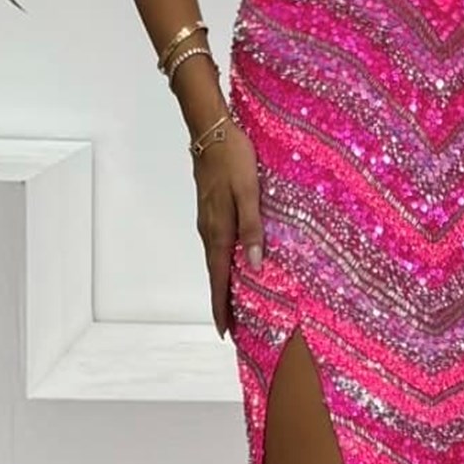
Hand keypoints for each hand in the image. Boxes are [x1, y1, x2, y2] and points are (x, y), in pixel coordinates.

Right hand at [197, 117, 263, 338]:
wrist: (210, 131)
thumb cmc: (233, 159)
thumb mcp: (249, 193)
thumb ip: (253, 228)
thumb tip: (256, 265)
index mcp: (219, 231)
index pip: (219, 278)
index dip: (222, 306)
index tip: (226, 332)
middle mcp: (209, 231)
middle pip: (215, 275)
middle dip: (222, 302)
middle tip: (232, 327)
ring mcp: (208, 220)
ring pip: (216, 260)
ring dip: (223, 284)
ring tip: (233, 303)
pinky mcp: (210, 210)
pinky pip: (217, 246)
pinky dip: (223, 264)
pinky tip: (234, 264)